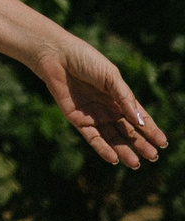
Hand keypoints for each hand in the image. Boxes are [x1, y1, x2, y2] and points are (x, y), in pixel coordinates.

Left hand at [32, 37, 166, 167]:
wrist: (56, 56)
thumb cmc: (86, 60)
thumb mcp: (111, 77)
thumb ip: (125, 98)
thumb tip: (140, 122)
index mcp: (119, 97)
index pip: (138, 118)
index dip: (151, 130)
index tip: (163, 143)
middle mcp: (108, 108)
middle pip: (127, 131)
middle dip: (140, 144)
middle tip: (153, 157)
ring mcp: (93, 115)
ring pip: (112, 138)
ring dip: (123, 151)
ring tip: (135, 164)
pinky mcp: (77, 119)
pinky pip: (92, 137)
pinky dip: (102, 149)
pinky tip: (114, 159)